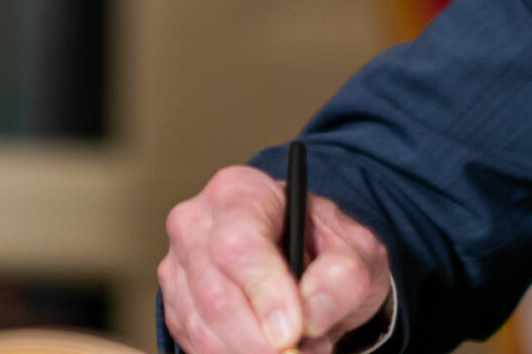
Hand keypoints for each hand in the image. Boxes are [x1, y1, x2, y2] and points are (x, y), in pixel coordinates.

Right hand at [161, 164, 392, 353]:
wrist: (307, 260)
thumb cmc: (325, 246)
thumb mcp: (356, 251)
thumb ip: (342, 276)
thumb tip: (310, 313)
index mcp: (239, 192)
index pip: (239, 244)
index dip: (265, 292)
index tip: (293, 331)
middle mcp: (196, 224)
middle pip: (216, 295)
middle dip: (261, 341)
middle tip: (302, 353)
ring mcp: (178, 268)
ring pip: (203, 329)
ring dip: (251, 353)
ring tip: (296, 348)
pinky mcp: (175, 307)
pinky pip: (197, 347)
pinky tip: (266, 347)